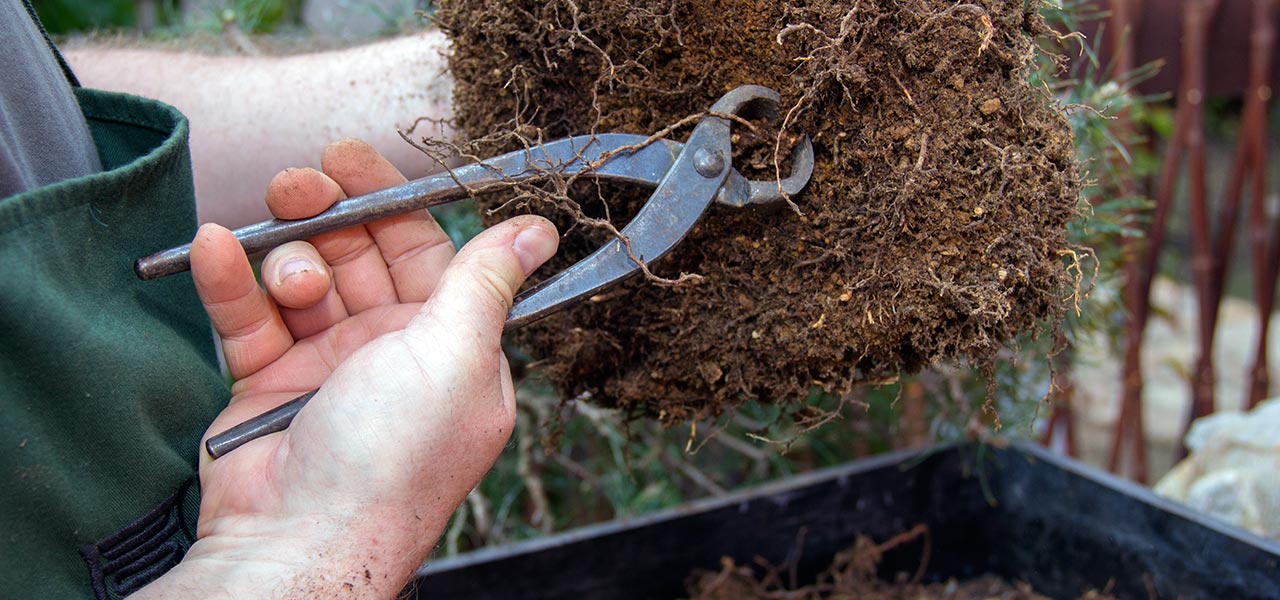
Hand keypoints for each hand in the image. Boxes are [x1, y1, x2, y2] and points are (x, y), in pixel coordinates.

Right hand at [134, 139, 557, 597]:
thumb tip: (539, 229)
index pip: (428, 255)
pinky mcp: (267, 384)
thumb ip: (487, 281)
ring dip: (288, 255)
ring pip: (304, 278)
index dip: (392, 203)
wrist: (302, 539)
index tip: (354, 158)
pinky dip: (230, 280)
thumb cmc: (393, 455)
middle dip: (332, 214)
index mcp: (453, 351)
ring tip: (286, 272)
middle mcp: (394, 356)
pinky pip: (248, 316)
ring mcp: (329, 369)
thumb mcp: (456, 354)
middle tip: (302, 182)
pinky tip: (214, 248)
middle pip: (361, 257)